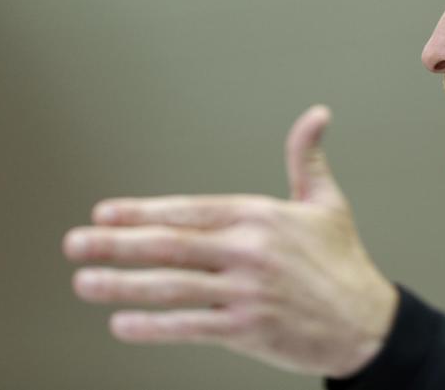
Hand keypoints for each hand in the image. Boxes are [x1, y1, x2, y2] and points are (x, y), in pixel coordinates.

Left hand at [62, 105, 398, 377]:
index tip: (106, 212)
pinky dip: (152, 326)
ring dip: (121, 285)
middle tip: (76, 243)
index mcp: (262, 216)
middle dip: (115, 244)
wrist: (368, 324)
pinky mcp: (247, 329)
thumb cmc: (344, 263)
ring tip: (85, 282)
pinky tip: (123, 324)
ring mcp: (246, 292)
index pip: (190, 210)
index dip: (142, 211)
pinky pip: (189, 326)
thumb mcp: (327, 203)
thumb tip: (317, 115)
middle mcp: (249, 251)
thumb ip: (308, 158)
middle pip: (170, 245)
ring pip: (171, 285)